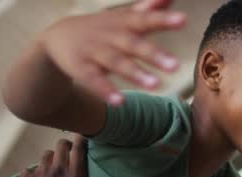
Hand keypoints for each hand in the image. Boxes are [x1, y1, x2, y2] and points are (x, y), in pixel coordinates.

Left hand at [5, 135, 128, 176]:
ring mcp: (38, 174)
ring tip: (53, 168)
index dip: (82, 140)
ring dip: (51, 159)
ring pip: (46, 155)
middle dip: (66, 147)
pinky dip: (33, 173)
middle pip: (62, 145)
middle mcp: (57, 173)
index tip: (85, 140)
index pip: (79, 149)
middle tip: (69, 154)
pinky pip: (30, 169)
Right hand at [40, 0, 185, 104]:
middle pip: (134, 44)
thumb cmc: (103, 28)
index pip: (145, 19)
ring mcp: (94, 52)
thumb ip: (148, 10)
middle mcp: (110, 36)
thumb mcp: (124, 17)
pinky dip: (106, 90)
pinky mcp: (81, 69)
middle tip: (176, 66)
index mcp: (124, 23)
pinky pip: (94, 80)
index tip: (183, 20)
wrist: (58, 37)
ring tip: (156, 85)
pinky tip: (120, 102)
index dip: (163, 19)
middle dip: (154, 54)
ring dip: (135, 73)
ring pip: (117, 63)